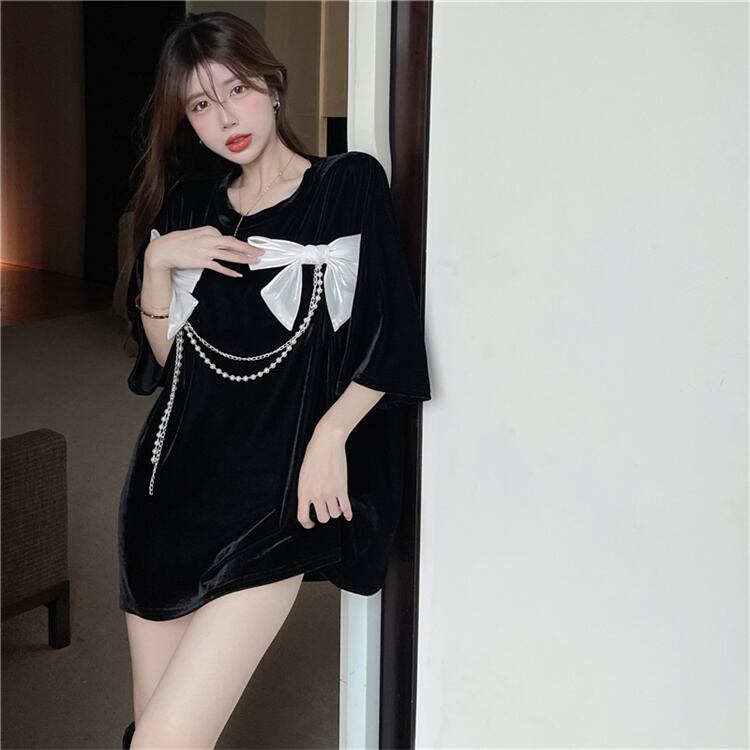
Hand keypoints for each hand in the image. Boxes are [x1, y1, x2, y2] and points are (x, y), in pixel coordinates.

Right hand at [145, 226, 265, 277]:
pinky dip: (229, 271)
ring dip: (244, 258)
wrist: (162, 250)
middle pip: (233, 244)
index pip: (227, 238)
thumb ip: (208, 237)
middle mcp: (209, 239)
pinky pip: (219, 267)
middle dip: (249, 248)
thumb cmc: (177, 242)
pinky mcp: (202, 261)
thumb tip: (218, 243)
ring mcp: (206, 250)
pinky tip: (238, 274)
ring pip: (229, 255)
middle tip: (261, 252)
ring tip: (255, 261)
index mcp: (208, 230)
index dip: (239, 245)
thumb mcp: (195, 234)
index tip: (249, 249)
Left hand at [297, 426, 353, 528]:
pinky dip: (348, 513)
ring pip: (335, 514)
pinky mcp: (342, 488)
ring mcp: (330, 492)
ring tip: (334, 505)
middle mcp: (316, 494)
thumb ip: (306, 490)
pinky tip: (347, 515)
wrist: (327, 442)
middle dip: (324, 515)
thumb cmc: (314, 454)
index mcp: (303, 491)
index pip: (303, 517)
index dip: (307, 524)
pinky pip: (346, 507)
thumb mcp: (303, 474)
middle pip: (322, 518)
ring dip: (335, 511)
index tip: (310, 523)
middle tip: (325, 510)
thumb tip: (309, 502)